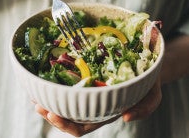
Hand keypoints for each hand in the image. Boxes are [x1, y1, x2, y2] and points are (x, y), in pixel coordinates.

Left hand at [34, 77, 161, 136]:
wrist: (147, 63)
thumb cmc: (149, 81)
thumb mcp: (153, 95)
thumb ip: (145, 108)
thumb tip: (127, 118)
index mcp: (106, 112)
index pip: (83, 126)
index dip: (66, 125)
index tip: (52, 114)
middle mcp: (94, 104)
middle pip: (69, 116)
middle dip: (51, 114)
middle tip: (38, 105)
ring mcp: (89, 91)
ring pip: (65, 102)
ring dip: (48, 100)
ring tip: (34, 95)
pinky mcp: (86, 78)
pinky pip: (68, 84)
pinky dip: (55, 85)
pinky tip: (44, 79)